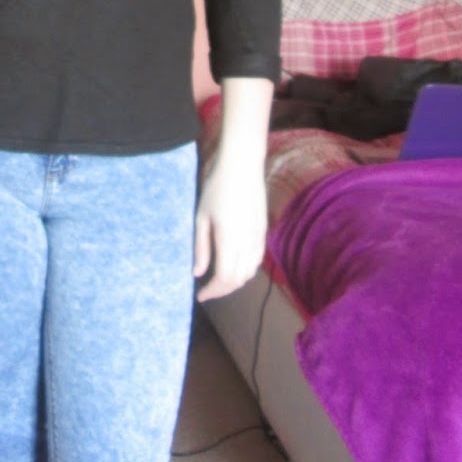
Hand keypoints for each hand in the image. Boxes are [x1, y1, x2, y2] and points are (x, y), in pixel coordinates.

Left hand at [192, 159, 265, 302]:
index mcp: (229, 239)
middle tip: (207, 290)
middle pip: (239, 279)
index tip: (200, 295)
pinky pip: (257, 259)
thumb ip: (201, 247)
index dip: (213, 291)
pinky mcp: (263, 230)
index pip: (225, 278)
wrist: (242, 166)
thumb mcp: (201, 217)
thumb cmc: (216, 187)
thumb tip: (198, 273)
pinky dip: (246, 270)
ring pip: (251, 272)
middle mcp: (247, 242)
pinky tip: (235, 265)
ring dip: (236, 281)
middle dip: (223, 290)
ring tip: (219, 280)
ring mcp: (258, 237)